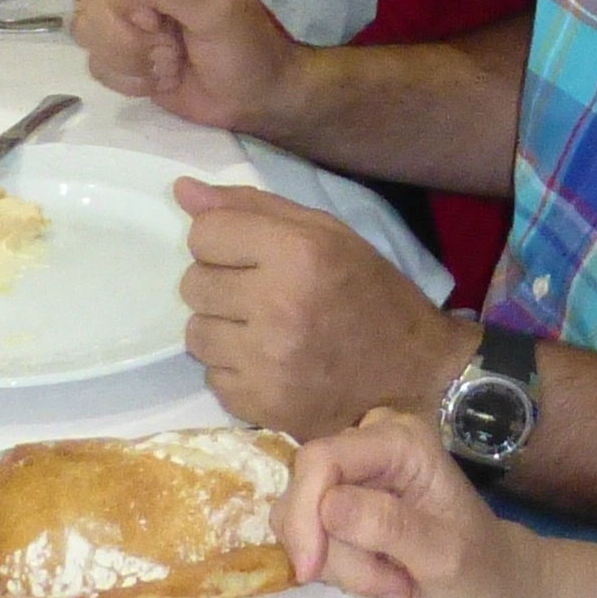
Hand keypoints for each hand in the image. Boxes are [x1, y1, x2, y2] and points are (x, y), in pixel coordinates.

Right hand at [76, 0, 302, 132]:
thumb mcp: (215, 11)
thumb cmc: (244, 46)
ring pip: (88, 32)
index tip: (154, 17)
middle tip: (172, 46)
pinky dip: (132, 81)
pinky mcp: (123, 58)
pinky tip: (162, 80)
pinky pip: (97, 65)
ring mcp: (128, 23)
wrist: (253, 99)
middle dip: (132, 36)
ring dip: (132, 59)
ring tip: (170, 64)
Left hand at [180, 183, 466, 438]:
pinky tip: (271, 364)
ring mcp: (267, 362)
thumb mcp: (327, 233)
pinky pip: (212, 378)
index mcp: (298, 253)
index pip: (204, 233)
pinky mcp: (262, 406)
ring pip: (195, 334)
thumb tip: (182, 191)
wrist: (414, 374)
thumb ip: (254, 208)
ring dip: (223, 330)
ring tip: (265, 332)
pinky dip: (235, 371)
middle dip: (220, 284)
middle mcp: (278, 306)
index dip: (223, 240)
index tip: (251, 254)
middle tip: (261, 295)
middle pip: (192, 283)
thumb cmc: (371, 292)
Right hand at [281, 408, 557, 597]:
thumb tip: (327, 506)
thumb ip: (389, 526)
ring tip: (396, 581)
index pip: (321, 459)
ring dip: (344, 567)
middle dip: (334, 551)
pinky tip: (384, 577)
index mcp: (401, 440)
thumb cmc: (482, 570)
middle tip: (389, 583)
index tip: (312, 570)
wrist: (497, 586)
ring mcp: (356, 475)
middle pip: (304, 492)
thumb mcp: (443, 556)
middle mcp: (372, 445)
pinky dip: (342, 570)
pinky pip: (311, 538)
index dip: (305, 513)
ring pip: (303, 521)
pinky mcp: (344, 505)